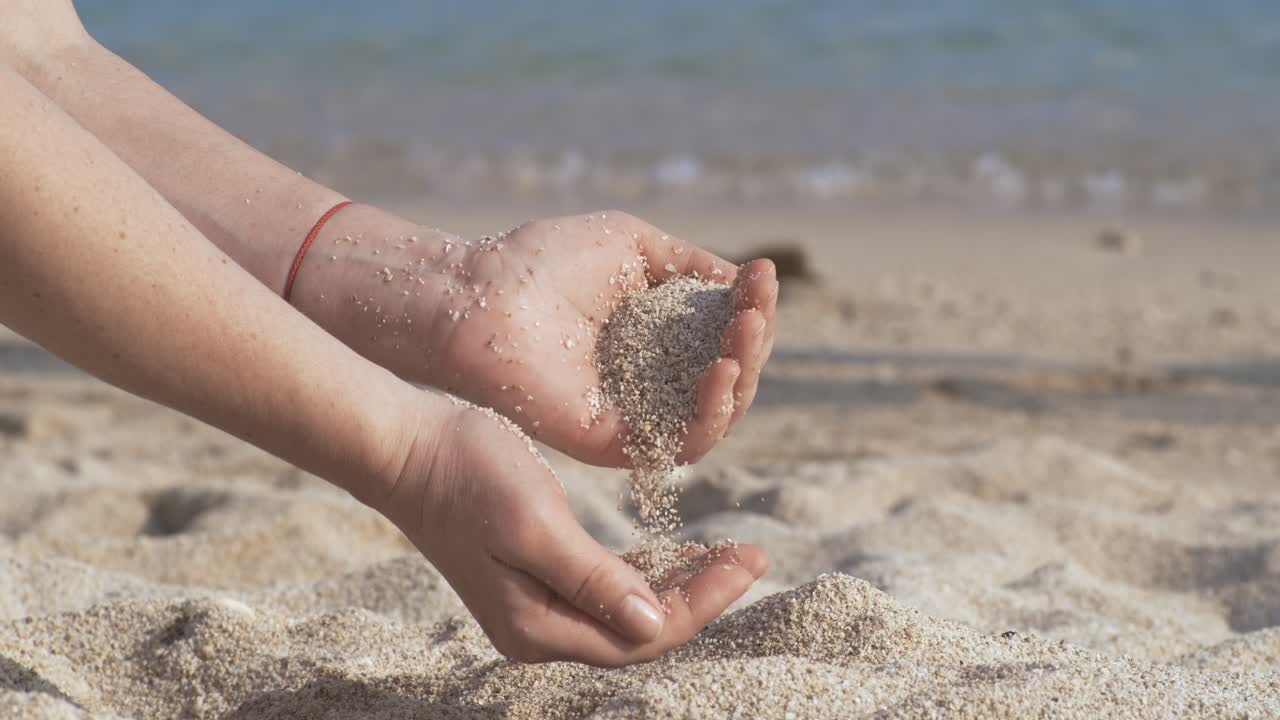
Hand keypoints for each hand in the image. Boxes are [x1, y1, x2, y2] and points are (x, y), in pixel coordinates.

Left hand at [308, 210, 777, 466]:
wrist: (480, 297)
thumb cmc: (542, 260)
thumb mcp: (631, 242)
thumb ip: (686, 262)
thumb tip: (740, 278)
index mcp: (656, 336)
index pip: (725, 332)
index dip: (752, 307)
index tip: (763, 274)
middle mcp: (652, 379)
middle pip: (733, 373)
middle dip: (755, 338)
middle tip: (755, 306)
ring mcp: (638, 414)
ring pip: (720, 411)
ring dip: (745, 373)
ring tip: (745, 332)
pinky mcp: (619, 443)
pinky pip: (686, 442)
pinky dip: (714, 411)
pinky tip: (720, 369)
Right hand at [380, 398, 767, 665]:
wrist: (405, 448)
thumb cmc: (466, 475)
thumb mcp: (534, 524)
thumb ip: (592, 579)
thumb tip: (653, 625)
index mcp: (537, 627)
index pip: (642, 636)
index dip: (703, 602)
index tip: (750, 558)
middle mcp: (537, 629)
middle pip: (640, 631)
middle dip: (703, 596)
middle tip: (755, 553)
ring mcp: (533, 606)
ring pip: (627, 610)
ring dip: (680, 584)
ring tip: (730, 552)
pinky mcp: (534, 577)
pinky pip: (606, 588)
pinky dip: (648, 572)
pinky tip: (679, 551)